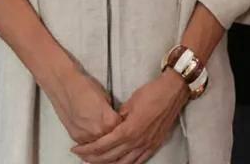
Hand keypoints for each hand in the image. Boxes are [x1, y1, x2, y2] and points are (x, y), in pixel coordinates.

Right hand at [47, 66, 122, 144]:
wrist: (65, 86)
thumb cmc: (86, 87)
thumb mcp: (106, 98)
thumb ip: (111, 113)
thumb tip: (114, 120)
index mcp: (108, 121)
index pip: (122, 130)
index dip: (122, 126)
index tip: (121, 122)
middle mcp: (97, 132)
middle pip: (110, 140)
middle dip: (112, 135)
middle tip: (112, 129)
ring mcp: (85, 136)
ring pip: (98, 145)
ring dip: (101, 140)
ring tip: (101, 131)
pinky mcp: (75, 136)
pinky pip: (87, 143)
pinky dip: (90, 140)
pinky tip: (92, 134)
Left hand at [70, 69, 189, 163]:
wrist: (173, 92)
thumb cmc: (150, 93)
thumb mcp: (129, 103)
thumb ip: (118, 118)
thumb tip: (109, 127)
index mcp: (129, 130)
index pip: (103, 145)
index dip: (88, 149)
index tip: (76, 149)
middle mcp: (137, 142)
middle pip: (111, 158)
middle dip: (93, 159)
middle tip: (82, 157)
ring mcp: (147, 146)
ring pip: (124, 163)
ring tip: (97, 162)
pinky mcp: (155, 145)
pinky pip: (138, 161)